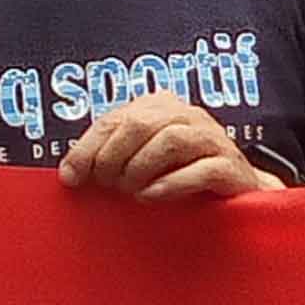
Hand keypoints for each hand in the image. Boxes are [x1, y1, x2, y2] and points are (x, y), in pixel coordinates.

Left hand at [58, 89, 276, 204]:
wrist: (234, 196)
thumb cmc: (180, 177)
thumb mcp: (140, 162)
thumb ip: (109, 159)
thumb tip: (70, 174)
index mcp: (160, 106)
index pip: (114, 120)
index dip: (87, 148)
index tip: (71, 178)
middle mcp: (187, 115)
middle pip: (141, 124)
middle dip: (114, 157)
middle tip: (107, 185)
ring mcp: (212, 138)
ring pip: (171, 140)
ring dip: (141, 168)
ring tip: (130, 192)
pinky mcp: (230, 166)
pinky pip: (201, 169)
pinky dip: (171, 184)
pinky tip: (152, 198)